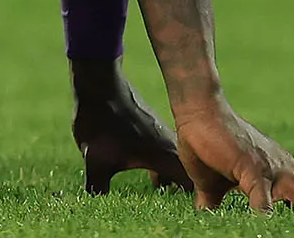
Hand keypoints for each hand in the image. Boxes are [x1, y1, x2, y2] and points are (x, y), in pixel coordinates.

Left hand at [70, 59, 193, 194]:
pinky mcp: (150, 126)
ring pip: (174, 161)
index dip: (196, 198)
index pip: (192, 185)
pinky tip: (146, 168)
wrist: (99, 85)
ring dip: (169, 177)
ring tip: (161, 191)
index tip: (187, 207)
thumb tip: (96, 205)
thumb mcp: (97, 162)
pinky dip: (160, 163)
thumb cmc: (102, 123)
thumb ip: (99, 189)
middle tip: (174, 207)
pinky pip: (164, 150)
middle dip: (182, 192)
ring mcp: (161, 133)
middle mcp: (170, 144)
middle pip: (186, 175)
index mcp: (165, 156)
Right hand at [173, 104, 293, 212]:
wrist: (199, 110)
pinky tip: (267, 224)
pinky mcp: (249, 168)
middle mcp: (282, 167)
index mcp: (281, 168)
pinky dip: (266, 212)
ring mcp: (268, 167)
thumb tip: (204, 214)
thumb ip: (216, 199)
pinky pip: (262, 195)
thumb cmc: (208, 143)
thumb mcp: (216, 181)